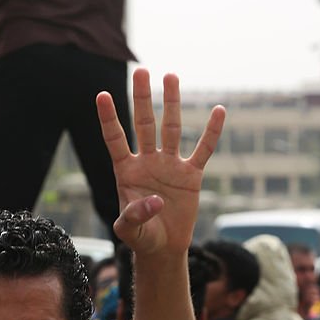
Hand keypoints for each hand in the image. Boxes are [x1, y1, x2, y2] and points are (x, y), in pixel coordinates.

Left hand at [97, 68, 224, 256]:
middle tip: (142, 71)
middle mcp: (147, 161)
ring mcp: (170, 165)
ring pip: (171, 128)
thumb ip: (134, 215)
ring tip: (171, 76)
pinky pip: (203, 150)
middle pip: (144, 124)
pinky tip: (219, 111)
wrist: (163, 247)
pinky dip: (211, 133)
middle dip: (142, 98)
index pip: (115, 139)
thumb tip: (155, 201)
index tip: (101, 94)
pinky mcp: (191, 175)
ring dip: (171, 103)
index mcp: (126, 171)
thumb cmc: (141, 237)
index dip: (108, 118)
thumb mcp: (129, 230)